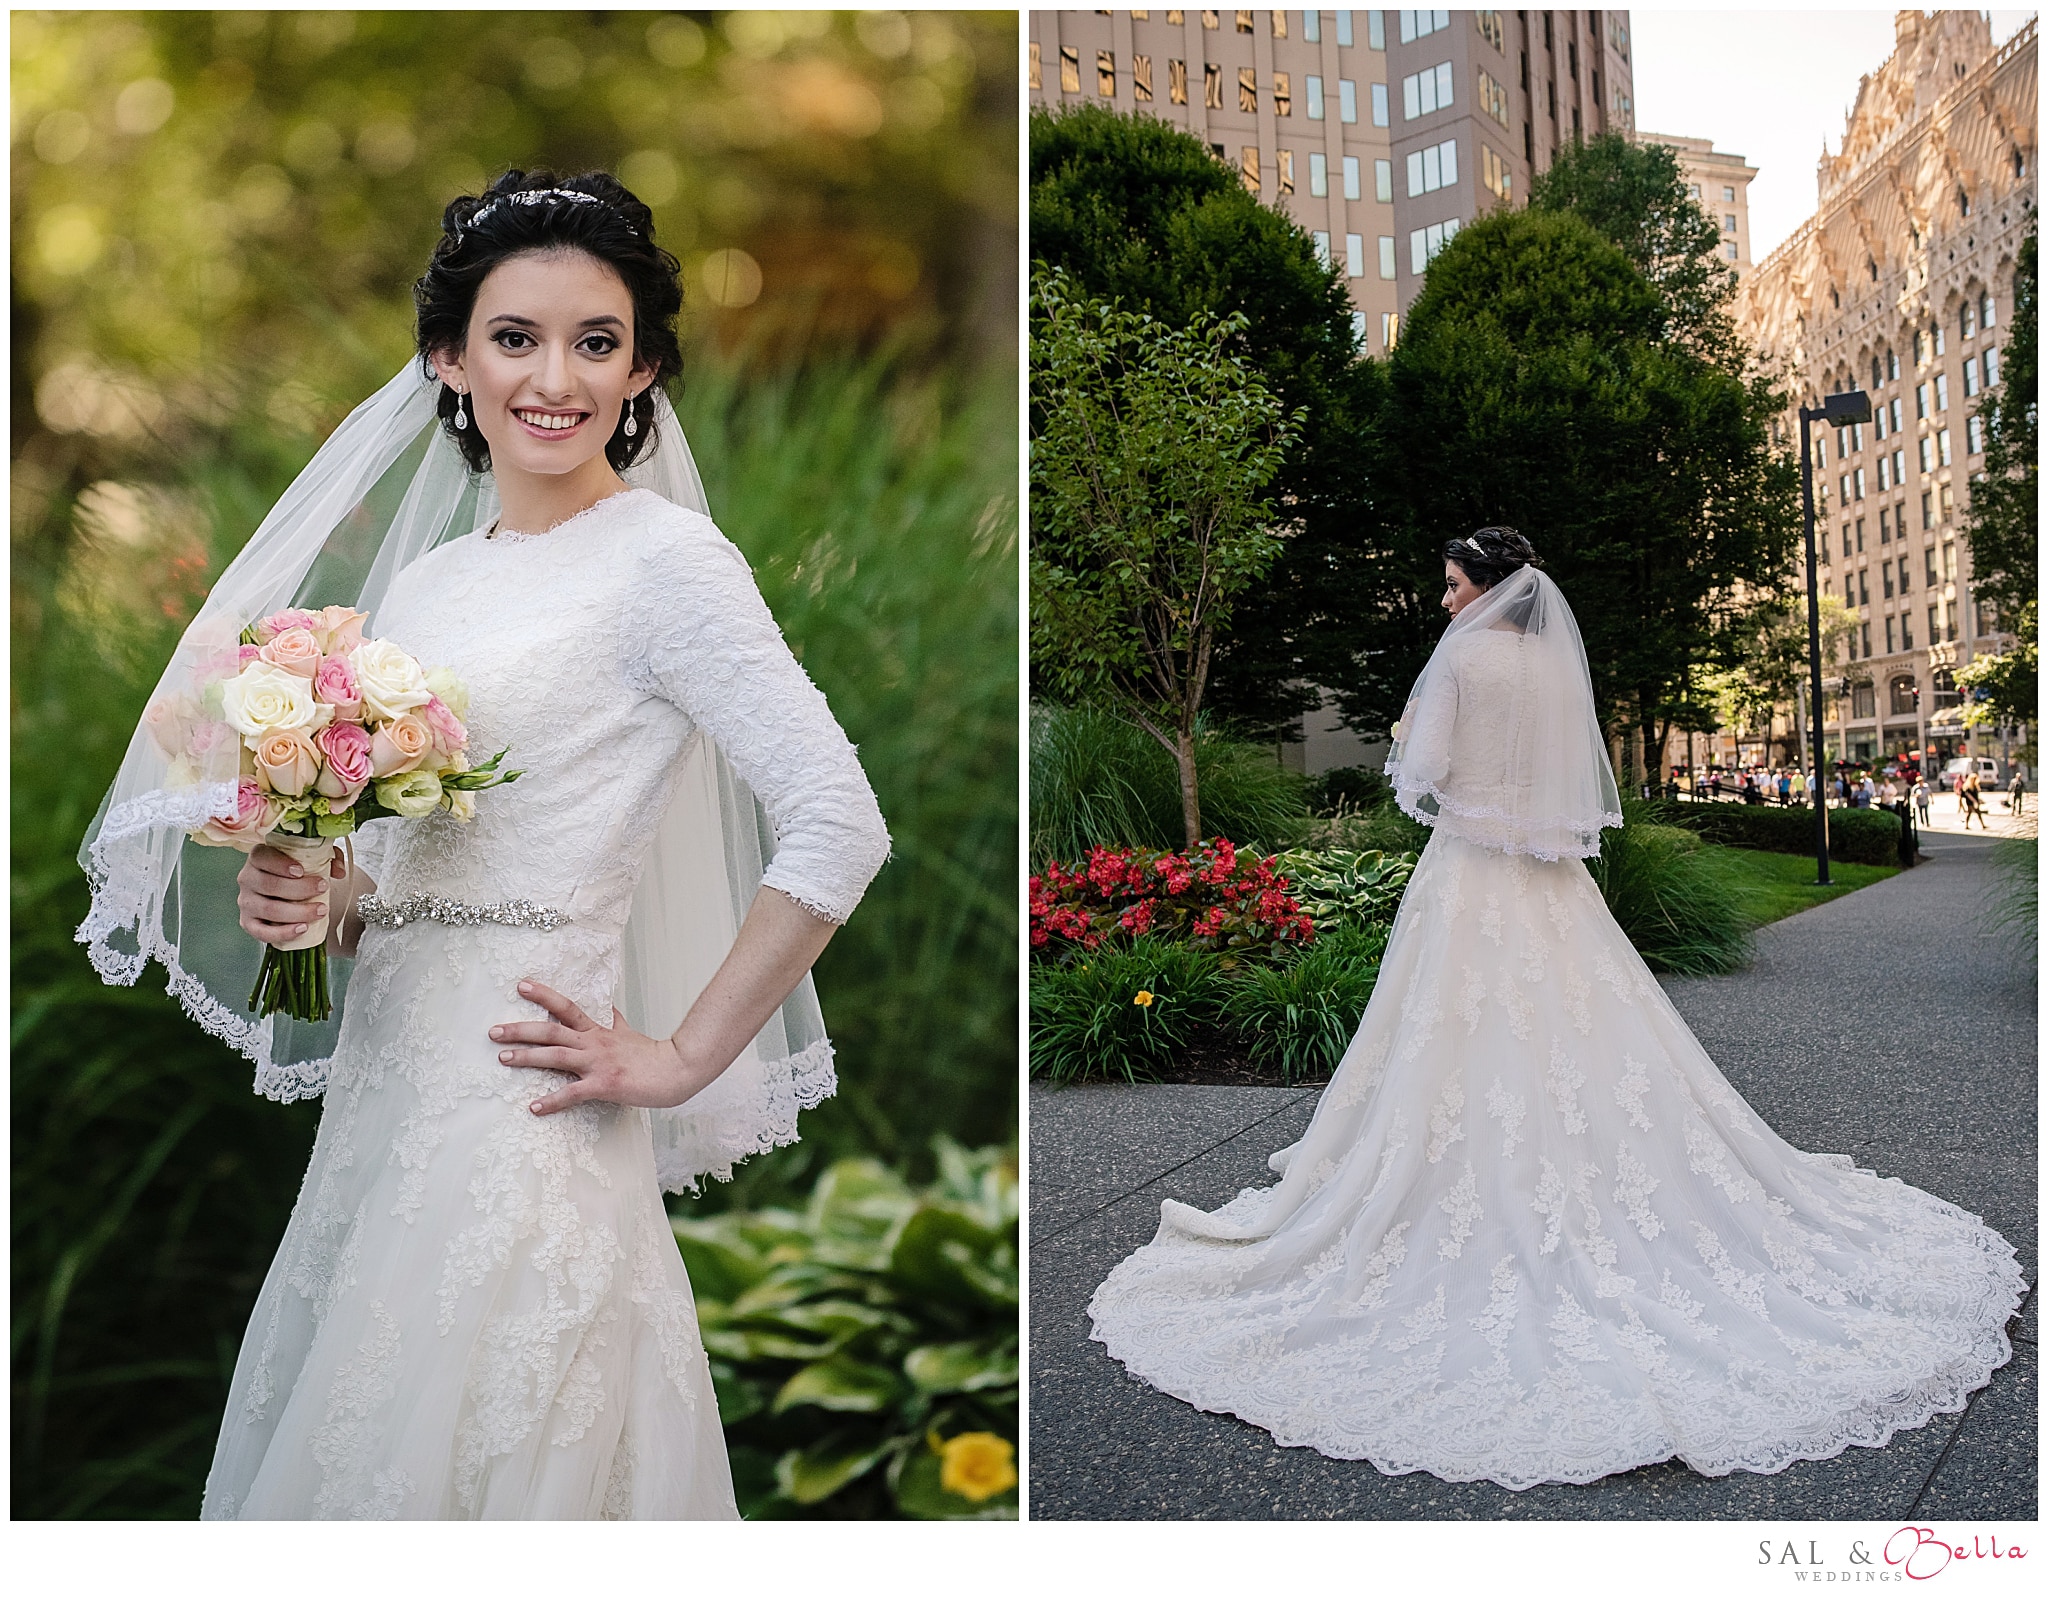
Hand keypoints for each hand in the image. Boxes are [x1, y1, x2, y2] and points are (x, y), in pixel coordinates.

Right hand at [237, 842, 341, 946]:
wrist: (289, 893)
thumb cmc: (299, 873)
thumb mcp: (314, 858)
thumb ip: (329, 858)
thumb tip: (339, 871)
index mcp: (258, 858)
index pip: (262, 857)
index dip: (280, 863)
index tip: (301, 870)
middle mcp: (248, 879)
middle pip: (269, 885)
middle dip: (299, 888)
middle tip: (323, 888)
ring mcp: (246, 902)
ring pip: (269, 909)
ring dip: (297, 912)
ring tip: (321, 911)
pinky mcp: (248, 923)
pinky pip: (261, 932)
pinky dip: (282, 932)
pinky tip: (302, 929)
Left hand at [493, 980, 722, 1115]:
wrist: (677, 1070)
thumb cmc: (652, 1055)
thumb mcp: (629, 1032)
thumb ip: (612, 1020)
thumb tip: (605, 1006)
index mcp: (598, 1031)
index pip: (566, 1007)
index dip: (543, 996)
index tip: (521, 986)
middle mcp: (594, 1043)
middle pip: (551, 1031)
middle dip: (520, 1030)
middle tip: (493, 1031)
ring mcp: (598, 1064)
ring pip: (556, 1057)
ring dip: (527, 1057)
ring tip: (503, 1058)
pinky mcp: (604, 1085)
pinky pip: (572, 1094)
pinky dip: (552, 1101)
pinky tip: (534, 1107)